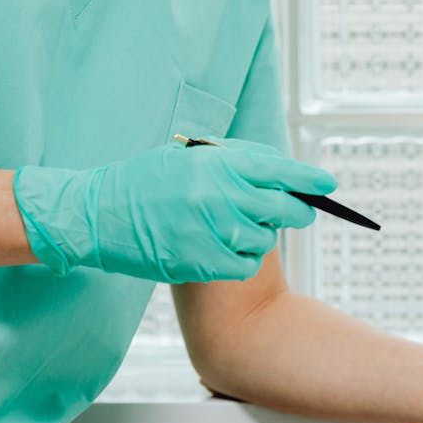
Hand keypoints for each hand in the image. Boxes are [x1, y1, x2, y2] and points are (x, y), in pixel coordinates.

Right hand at [14, 139, 335, 282]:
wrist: (94, 215)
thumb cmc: (141, 182)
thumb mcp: (186, 157)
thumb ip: (231, 160)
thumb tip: (277, 168)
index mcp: (216, 164)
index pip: (279, 170)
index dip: (309, 179)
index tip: (328, 184)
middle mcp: (219, 196)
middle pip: (282, 208)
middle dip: (298, 212)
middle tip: (300, 213)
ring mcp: (210, 231)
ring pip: (264, 239)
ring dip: (260, 236)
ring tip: (234, 227)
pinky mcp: (201, 262)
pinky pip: (244, 264)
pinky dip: (242, 260)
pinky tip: (224, 249)